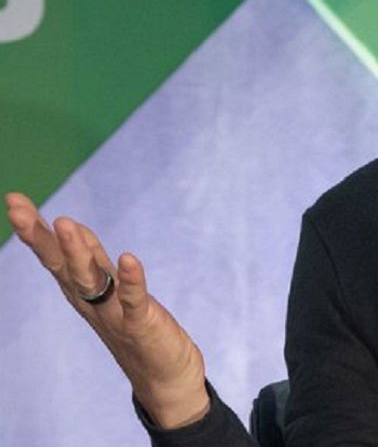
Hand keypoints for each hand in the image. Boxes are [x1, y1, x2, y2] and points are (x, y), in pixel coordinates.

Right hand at [4, 192, 210, 428]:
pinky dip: (132, 279)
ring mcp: (113, 313)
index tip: (14, 199)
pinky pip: (134, 299)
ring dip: (77, 251)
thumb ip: (90, 259)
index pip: (54, 255)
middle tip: (16, 208)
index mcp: (82, 291)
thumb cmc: (134, 328)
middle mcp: (91, 301)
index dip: (35, 229)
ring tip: (63, 222)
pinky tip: (129, 258)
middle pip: (61, 265)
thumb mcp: (108, 288)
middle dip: (40, 237)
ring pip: (90, 278)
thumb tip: (69, 225)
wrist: (163, 378)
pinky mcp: (141, 324)